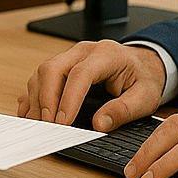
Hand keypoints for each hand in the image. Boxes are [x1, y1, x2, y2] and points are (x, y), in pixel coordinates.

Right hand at [18, 39, 164, 131]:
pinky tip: (31, 113)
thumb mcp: (145, 96)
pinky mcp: (62, 66)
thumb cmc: (143, 78)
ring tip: (39, 124)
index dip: (68, 99)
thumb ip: (124, 110)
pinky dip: (33, 96)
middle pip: (52, 68)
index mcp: (106, 54)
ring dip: (36, 99)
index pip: (80, 74)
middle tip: (47, 126)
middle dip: (46, 99)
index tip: (63, 122)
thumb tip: (99, 123)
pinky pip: (40, 78)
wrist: (143, 64)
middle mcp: (83, 51)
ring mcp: (69, 57)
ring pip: (42, 72)